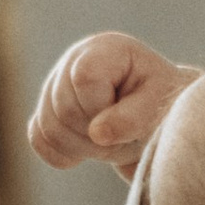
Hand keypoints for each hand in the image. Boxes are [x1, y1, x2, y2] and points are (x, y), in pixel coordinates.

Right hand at [30, 31, 199, 177]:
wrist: (160, 117)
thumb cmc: (166, 105)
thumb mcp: (161, 108)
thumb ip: (132, 118)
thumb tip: (97, 133)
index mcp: (105, 49)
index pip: (84, 79)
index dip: (102, 108)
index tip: (130, 117)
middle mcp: (73, 61)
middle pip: (64, 110)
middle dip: (97, 135)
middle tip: (128, 137)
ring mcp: (55, 86)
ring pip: (49, 128)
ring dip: (84, 148)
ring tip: (114, 142)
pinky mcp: (47, 111)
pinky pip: (39, 140)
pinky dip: (64, 155)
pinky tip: (89, 150)